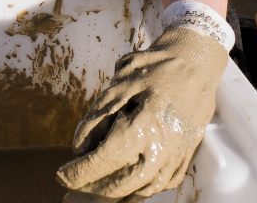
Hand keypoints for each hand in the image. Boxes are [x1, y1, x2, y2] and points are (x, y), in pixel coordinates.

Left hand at [57, 28, 226, 199]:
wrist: (195, 67)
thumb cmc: (154, 69)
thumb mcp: (117, 85)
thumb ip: (96, 119)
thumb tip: (79, 149)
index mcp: (142, 129)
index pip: (103, 161)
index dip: (79, 172)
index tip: (61, 176)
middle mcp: (160, 151)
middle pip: (119, 186)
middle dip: (90, 191)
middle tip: (69, 194)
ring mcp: (174, 160)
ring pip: (138, 192)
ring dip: (111, 198)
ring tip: (88, 197)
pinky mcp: (181, 162)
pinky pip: (155, 187)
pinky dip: (134, 193)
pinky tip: (118, 192)